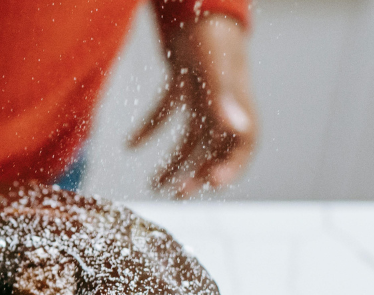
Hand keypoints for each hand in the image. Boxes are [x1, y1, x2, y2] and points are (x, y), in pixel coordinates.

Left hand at [129, 14, 256, 197]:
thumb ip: (224, 99)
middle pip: (215, 147)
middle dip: (198, 173)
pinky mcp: (184, 82)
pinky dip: (149, 128)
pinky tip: (130, 145)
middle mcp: (224, 102)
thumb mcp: (217, 68)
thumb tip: (237, 130)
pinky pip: (168, 112)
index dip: (232, 167)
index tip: (212, 185)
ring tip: (154, 184)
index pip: (243, 144)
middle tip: (178, 195)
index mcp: (239, 102)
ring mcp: (204, 94)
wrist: (197, 4)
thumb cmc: (211, 34)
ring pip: (191, 136)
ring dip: (175, 161)